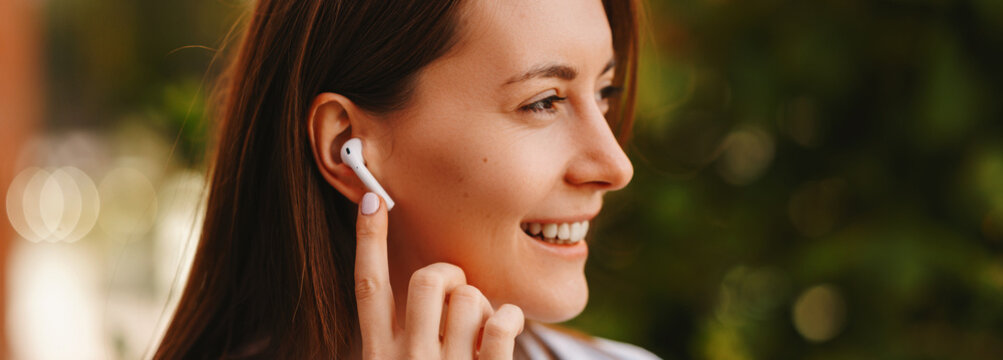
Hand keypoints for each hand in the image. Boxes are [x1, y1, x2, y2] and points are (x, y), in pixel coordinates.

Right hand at [354, 192, 525, 358]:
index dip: (369, 240)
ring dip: (483, 306)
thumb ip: (413, 333)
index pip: (369, 287)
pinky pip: (501, 323)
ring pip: (468, 297)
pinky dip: (511, 317)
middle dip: (451, 275)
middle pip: (426, 280)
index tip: (372, 198)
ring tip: (480, 334)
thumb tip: (440, 286)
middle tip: (460, 295)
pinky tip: (508, 331)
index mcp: (380, 356)